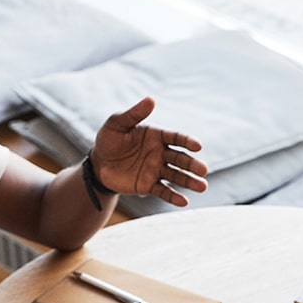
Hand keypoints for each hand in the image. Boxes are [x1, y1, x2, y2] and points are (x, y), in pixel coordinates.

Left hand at [89, 97, 208, 205]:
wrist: (98, 164)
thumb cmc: (109, 140)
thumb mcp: (117, 124)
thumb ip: (133, 114)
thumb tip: (151, 100)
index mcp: (157, 136)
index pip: (176, 138)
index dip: (187, 141)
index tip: (198, 146)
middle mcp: (160, 153)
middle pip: (180, 158)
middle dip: (192, 165)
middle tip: (204, 170)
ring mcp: (156, 170)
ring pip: (176, 176)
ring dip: (189, 181)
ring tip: (202, 187)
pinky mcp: (149, 185)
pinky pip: (163, 191)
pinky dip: (173, 197)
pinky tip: (184, 202)